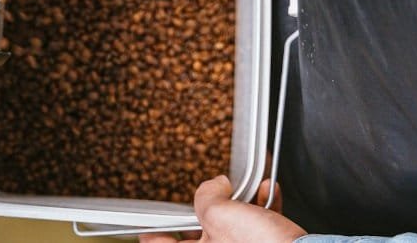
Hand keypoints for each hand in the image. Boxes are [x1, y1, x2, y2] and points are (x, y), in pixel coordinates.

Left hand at [139, 177, 305, 242]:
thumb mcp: (220, 214)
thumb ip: (207, 195)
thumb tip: (215, 185)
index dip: (153, 230)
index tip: (148, 223)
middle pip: (202, 231)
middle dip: (213, 207)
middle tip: (215, 195)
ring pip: (235, 225)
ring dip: (245, 200)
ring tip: (251, 187)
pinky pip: (260, 226)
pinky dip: (265, 207)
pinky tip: (269, 192)